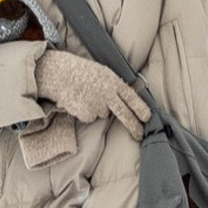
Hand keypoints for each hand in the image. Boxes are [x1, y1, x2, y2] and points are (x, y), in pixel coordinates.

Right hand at [33, 49, 147, 131]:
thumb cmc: (83, 72)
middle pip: (125, 115)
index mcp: (113, 82)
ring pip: (103, 113)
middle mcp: (107, 95)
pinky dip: (87, 111)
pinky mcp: (86, 115)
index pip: (132, 98)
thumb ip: (115, 86)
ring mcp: (97, 106)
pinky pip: (91, 117)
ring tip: (87, 95)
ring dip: (98, 108)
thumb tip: (128, 99)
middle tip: (139, 135)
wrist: (60, 74)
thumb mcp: (103, 73)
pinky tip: (80, 100)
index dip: (141, 109)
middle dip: (134, 126)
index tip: (148, 118)